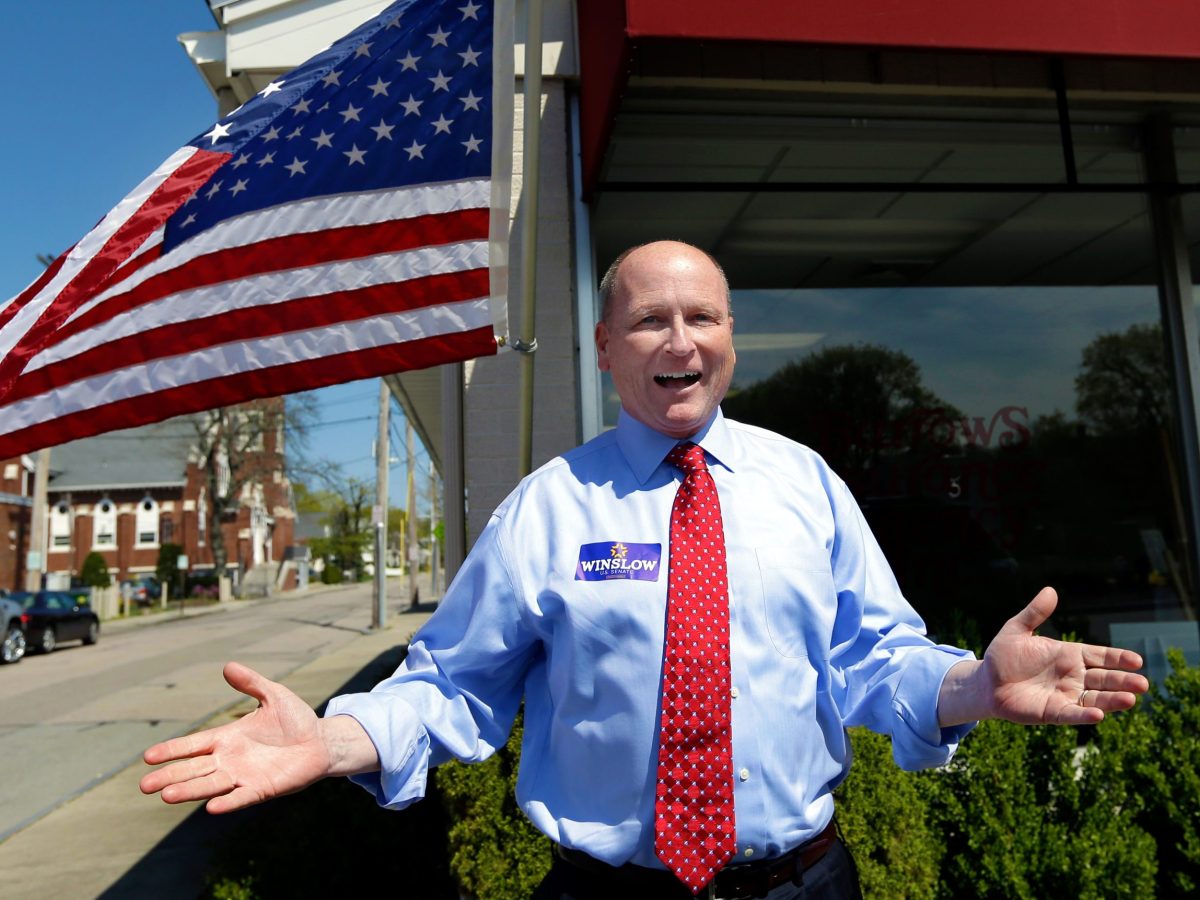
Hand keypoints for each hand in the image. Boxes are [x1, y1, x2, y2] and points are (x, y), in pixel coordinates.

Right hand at [140, 662, 376, 813]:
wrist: (321, 741)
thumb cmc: (295, 719)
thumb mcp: (273, 695)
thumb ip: (251, 683)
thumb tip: (227, 666)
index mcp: (227, 738)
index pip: (193, 745)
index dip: (172, 750)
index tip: (148, 757)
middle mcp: (230, 759)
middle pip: (194, 769)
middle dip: (170, 776)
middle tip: (144, 786)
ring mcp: (244, 776)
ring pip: (211, 785)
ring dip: (190, 791)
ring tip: (166, 796)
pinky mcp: (262, 788)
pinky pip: (241, 797)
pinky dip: (227, 802)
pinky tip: (211, 808)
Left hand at [938, 587, 1148, 726]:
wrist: (986, 682)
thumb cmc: (1003, 656)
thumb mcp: (1016, 630)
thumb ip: (1034, 613)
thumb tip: (1050, 590)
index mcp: (1069, 655)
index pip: (1099, 656)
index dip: (1118, 658)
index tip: (1137, 660)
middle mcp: (1073, 676)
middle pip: (1104, 678)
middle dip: (1123, 681)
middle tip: (1142, 684)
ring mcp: (1065, 695)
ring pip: (1095, 698)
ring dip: (1112, 700)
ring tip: (1130, 700)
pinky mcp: (1052, 712)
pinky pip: (1071, 714)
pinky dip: (1084, 715)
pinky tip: (1098, 715)